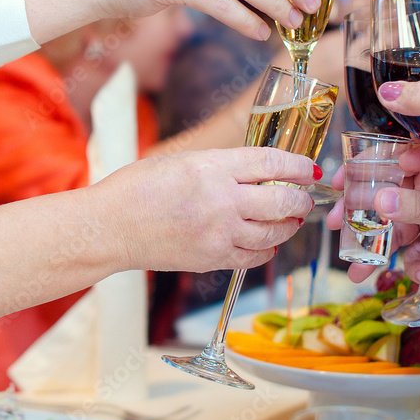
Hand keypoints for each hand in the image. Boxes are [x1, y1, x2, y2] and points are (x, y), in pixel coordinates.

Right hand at [92, 147, 315, 270]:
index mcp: (213, 166)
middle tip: (305, 198)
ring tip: (291, 220)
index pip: (272, 163)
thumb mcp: (183, 160)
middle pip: (282, 200)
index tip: (309, 170)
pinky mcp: (212, 259)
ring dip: (289, 226)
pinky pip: (253, 257)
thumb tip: (260, 170)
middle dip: (301, 200)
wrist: (109, 227)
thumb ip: (223, 165)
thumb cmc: (138, 188)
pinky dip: (266, 250)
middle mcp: (222, 200)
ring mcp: (218, 233)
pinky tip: (267, 243)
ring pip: (274, 232)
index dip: (298, 166)